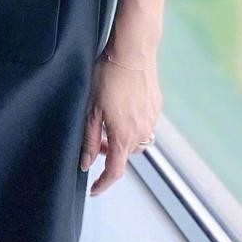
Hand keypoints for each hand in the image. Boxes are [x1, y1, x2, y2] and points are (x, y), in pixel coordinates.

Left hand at [79, 54, 161, 195]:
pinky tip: (122, 107)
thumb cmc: (108, 77)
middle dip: (108, 153)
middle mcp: (141, 132)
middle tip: (94, 142)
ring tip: (107, 123)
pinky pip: (144, 125)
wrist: (133, 52)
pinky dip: (132, 125)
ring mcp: (151, 120)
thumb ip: (88, 139)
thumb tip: (85, 163)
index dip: (103, 183)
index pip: (115, 171)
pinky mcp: (156, 107)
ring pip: (135, 140)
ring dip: (121, 139)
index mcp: (123, 136)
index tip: (94, 189)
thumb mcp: (91, 109)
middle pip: (125, 155)